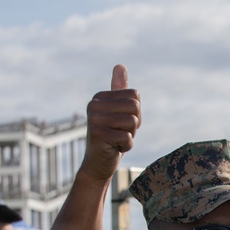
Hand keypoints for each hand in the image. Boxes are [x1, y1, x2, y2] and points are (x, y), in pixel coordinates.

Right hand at [81, 64, 140, 180]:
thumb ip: (120, 91)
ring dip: (130, 135)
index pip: (135, 96)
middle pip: (135, 107)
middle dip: (134, 124)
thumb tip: (120, 65)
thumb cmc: (112, 137)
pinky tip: (114, 148)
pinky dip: (126, 146)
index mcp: (100, 97)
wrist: (98, 164)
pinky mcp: (98, 135)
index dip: (135, 113)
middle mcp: (94, 105)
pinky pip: (128, 138)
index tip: (122, 123)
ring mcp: (94, 119)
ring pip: (133, 122)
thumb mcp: (119, 113)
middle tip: (121, 133)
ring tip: (117, 140)